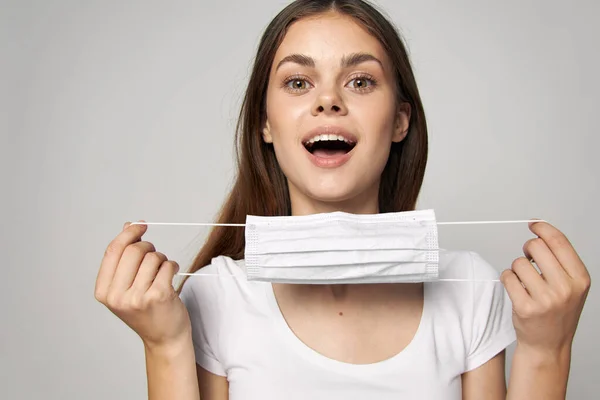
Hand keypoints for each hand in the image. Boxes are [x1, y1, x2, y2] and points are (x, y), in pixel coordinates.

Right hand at [95, 221, 191, 349]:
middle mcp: (117, 296)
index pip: (113, 251)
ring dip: (161, 259)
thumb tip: (128, 225)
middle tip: (154, 256)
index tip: (140, 224)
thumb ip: (124, 257)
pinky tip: (171, 276)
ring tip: (162, 273)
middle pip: (133, 250)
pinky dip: (172, 266)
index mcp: (104, 292)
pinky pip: (167, 265)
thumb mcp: (127, 286)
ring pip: (153, 257)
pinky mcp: (159, 296)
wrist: (164, 338)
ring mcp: (138, 297)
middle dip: (148, 247)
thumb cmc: (147, 310)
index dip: (128, 233)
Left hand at [500, 220, 590, 354]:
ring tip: (525, 281)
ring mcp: (546, 299)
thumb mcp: (572, 286)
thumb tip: (541, 231)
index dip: (543, 228)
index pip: (559, 241)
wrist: (548, 345)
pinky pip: (507, 277)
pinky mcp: (526, 307)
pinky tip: (516, 289)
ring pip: (519, 262)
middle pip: (536, 247)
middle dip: (528, 249)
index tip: (534, 225)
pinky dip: (508, 279)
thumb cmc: (558, 313)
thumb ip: (561, 260)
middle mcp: (565, 288)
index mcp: (580, 279)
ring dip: (517, 268)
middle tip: (528, 258)